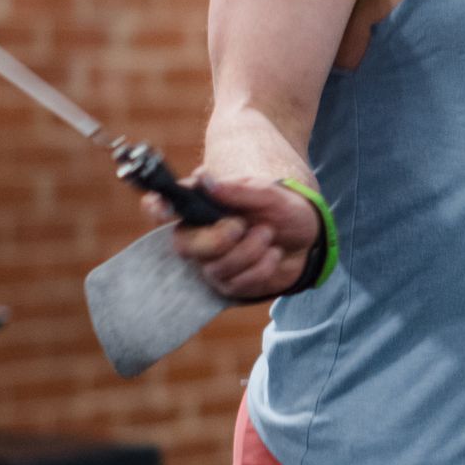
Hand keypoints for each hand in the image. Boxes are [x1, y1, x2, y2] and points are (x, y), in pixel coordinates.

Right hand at [164, 170, 323, 302]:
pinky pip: (237, 283)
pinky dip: (261, 267)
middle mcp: (198, 235)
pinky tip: (272, 254)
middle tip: (241, 225)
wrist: (309, 238)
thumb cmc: (282, 209)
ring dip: (249, 251)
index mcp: (200, 206)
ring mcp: (212, 262)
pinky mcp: (230, 284)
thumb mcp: (269, 193)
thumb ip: (238, 188)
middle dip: (216, 239)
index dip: (156, 208)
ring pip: (215, 268)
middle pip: (184, 246)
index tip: (163, 209)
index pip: (162, 207)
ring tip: (268, 234)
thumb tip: (205, 180)